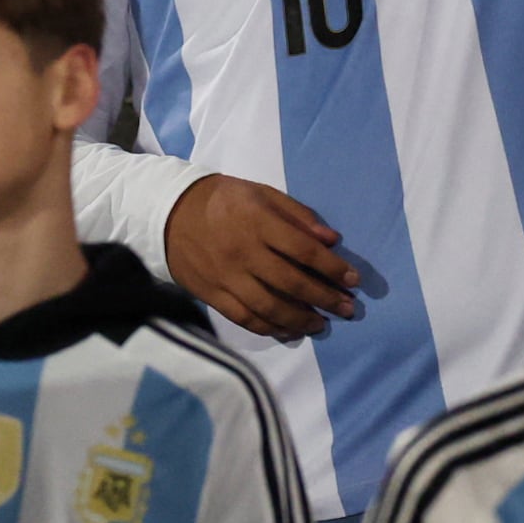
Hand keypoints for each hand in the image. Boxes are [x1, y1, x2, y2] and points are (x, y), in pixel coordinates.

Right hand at [164, 175, 359, 336]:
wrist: (169, 212)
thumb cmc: (224, 200)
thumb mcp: (260, 193)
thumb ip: (297, 214)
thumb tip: (332, 239)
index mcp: (257, 221)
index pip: (303, 249)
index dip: (333, 267)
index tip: (354, 280)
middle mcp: (243, 251)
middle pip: (291, 282)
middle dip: (325, 298)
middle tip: (348, 308)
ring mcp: (226, 276)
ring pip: (270, 307)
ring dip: (302, 319)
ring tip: (322, 324)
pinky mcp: (213, 295)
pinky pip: (246, 319)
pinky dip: (272, 329)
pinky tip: (290, 330)